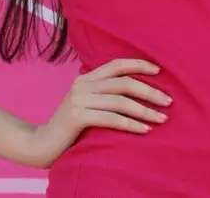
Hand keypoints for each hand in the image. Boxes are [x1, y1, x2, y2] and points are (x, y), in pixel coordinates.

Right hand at [21, 58, 171, 167]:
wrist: (40, 144)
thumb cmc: (70, 127)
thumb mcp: (87, 103)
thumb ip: (104, 94)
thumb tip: (137, 91)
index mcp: (86, 78)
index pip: (117, 64)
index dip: (139, 65)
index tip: (160, 72)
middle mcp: (82, 84)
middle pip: (123, 83)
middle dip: (150, 91)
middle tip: (168, 102)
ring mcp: (79, 99)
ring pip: (120, 101)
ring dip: (145, 110)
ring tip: (162, 119)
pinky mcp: (77, 116)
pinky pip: (111, 118)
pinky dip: (131, 124)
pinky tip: (144, 130)